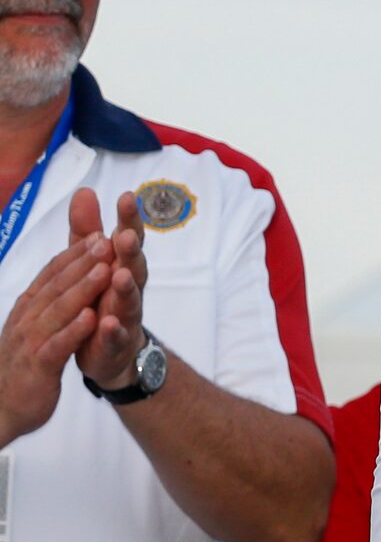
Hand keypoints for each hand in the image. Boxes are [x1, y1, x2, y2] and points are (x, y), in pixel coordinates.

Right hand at [0, 233, 109, 444]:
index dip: (74, 254)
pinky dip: (74, 330)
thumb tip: (62, 276)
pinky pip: (58, 345)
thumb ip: (47, 303)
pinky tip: (92, 317)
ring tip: (105, 268)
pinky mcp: (38, 367)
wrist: (1, 410)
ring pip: (58, 310)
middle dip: (82, 262)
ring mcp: (31, 342)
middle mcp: (27, 320)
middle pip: (56, 286)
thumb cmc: (22, 367)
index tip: (98, 234)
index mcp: (28, 309)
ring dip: (82, 288)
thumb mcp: (34, 329)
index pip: (52, 275)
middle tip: (107, 239)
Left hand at [69, 187, 148, 390]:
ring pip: (129, 300)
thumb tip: (85, 191)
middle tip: (127, 235)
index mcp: (122, 264)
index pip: (127, 237)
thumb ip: (88, 230)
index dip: (128, 218)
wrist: (112, 350)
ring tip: (121, 275)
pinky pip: (117, 335)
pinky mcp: (116, 341)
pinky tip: (110, 323)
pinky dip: (114, 329)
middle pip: (134, 266)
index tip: (126, 197)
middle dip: (131, 251)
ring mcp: (125, 315)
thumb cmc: (103, 298)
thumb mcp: (92, 261)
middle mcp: (129, 287)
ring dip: (127, 288)